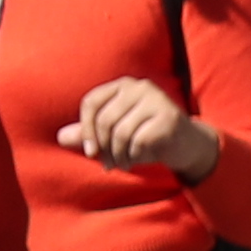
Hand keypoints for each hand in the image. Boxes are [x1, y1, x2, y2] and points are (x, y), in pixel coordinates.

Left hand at [65, 78, 212, 180]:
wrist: (190, 146)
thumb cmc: (149, 136)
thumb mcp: (117, 133)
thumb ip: (91, 133)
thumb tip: (60, 138)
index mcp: (124, 86)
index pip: (92, 102)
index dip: (85, 128)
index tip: (89, 151)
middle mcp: (140, 88)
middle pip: (105, 119)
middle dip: (103, 146)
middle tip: (107, 164)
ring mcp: (157, 101)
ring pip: (122, 132)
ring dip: (119, 155)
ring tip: (122, 164)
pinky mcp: (169, 119)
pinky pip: (140, 142)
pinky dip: (135, 156)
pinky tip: (138, 160)